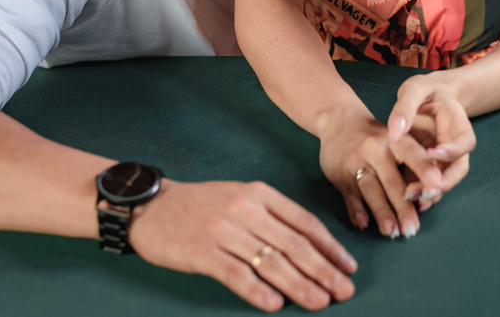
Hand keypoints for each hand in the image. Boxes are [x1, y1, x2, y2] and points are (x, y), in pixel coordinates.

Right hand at [130, 179, 356, 312]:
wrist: (151, 206)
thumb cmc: (201, 205)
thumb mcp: (240, 198)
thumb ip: (272, 217)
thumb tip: (310, 247)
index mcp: (260, 195)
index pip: (304, 222)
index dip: (330, 247)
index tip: (348, 267)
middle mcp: (246, 209)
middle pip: (294, 244)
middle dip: (323, 270)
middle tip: (344, 291)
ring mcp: (224, 230)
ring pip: (270, 261)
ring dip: (299, 285)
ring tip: (319, 302)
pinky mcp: (202, 251)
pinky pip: (236, 274)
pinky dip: (257, 291)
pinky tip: (274, 305)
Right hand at [317, 111, 434, 238]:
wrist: (338, 121)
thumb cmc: (377, 137)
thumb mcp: (395, 140)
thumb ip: (411, 164)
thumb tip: (428, 197)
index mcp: (395, 139)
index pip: (412, 154)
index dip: (424, 170)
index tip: (436, 187)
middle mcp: (376, 148)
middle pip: (392, 181)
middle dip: (403, 207)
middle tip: (412, 229)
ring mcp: (355, 161)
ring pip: (371, 190)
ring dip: (382, 213)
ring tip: (392, 232)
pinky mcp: (339, 173)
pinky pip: (349, 194)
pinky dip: (356, 210)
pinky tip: (363, 224)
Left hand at [386, 74, 475, 210]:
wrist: (425, 97)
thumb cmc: (422, 91)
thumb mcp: (413, 89)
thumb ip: (404, 107)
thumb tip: (395, 133)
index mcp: (457, 121)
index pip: (465, 141)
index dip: (453, 150)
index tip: (432, 153)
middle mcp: (455, 142)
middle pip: (459, 168)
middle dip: (444, 182)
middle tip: (424, 191)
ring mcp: (445, 156)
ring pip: (446, 178)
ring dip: (432, 191)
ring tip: (411, 198)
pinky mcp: (432, 164)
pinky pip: (431, 180)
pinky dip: (422, 191)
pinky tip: (408, 200)